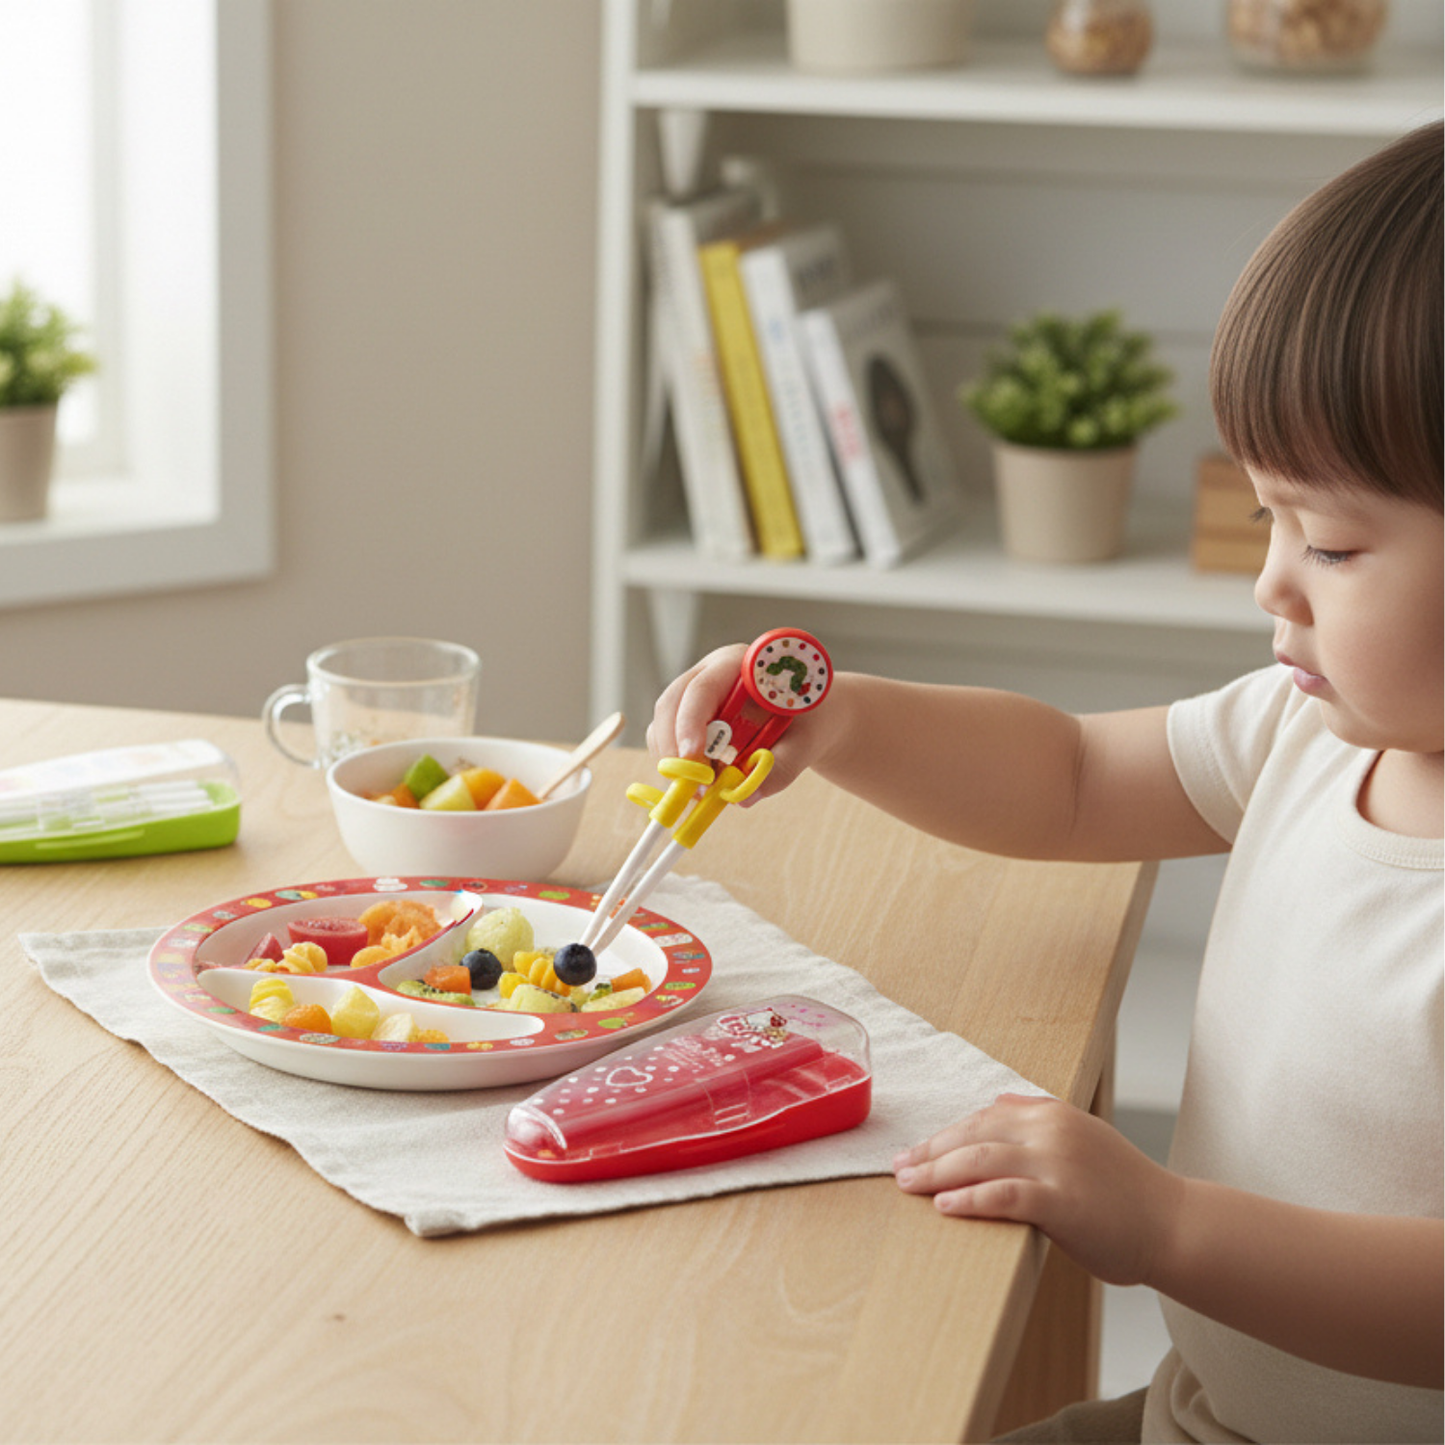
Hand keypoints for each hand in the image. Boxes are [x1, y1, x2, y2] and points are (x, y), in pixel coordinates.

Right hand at [646, 644, 830, 803]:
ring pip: (662, 726)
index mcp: (737, 665)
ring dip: (674, 762)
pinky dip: (677, 768)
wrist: (811, 719)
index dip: (690, 723)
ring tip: (704, 791)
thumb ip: (780, 768)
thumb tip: (744, 798)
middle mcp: (707, 674)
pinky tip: (701, 784)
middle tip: (694, 786)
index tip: (693, 758)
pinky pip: (666, 742)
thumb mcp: (805, 742)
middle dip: (674, 748)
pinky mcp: (686, 719)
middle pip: (670, 705)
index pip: (701, 689)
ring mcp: (692, 696)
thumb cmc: (809, 721)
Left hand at [893, 1093, 1183, 1287]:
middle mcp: (1050, 1130)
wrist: (1173, 1224)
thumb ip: (1039, 1115)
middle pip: (973, 1134)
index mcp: (1052, 1113)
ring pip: (980, 1159)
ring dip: (936, 1171)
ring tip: (907, 1184)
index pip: (983, 1117)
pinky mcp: (1061, 1199)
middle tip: (897, 1168)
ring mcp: (1056, 1162)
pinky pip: (1004, 1194)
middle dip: (930, 1151)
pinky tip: (944, 1204)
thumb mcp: (1082, 1135)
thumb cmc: (1126, 1191)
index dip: (944, 1135)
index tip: (914, 1150)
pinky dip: (969, 1197)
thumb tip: (999, 1101)